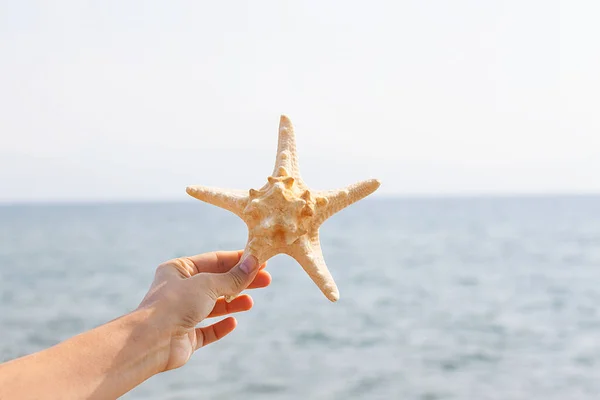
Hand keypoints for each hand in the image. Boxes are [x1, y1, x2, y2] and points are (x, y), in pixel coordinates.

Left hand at [137, 250, 270, 370]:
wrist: (152, 341)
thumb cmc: (175, 304)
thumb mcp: (208, 284)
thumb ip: (232, 277)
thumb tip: (254, 263)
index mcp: (179, 270)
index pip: (214, 261)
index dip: (238, 261)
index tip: (261, 260)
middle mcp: (179, 290)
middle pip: (217, 282)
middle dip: (240, 282)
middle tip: (266, 280)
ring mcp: (182, 313)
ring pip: (213, 306)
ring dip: (232, 303)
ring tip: (250, 303)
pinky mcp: (185, 336)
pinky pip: (207, 330)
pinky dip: (220, 326)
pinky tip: (232, 322)